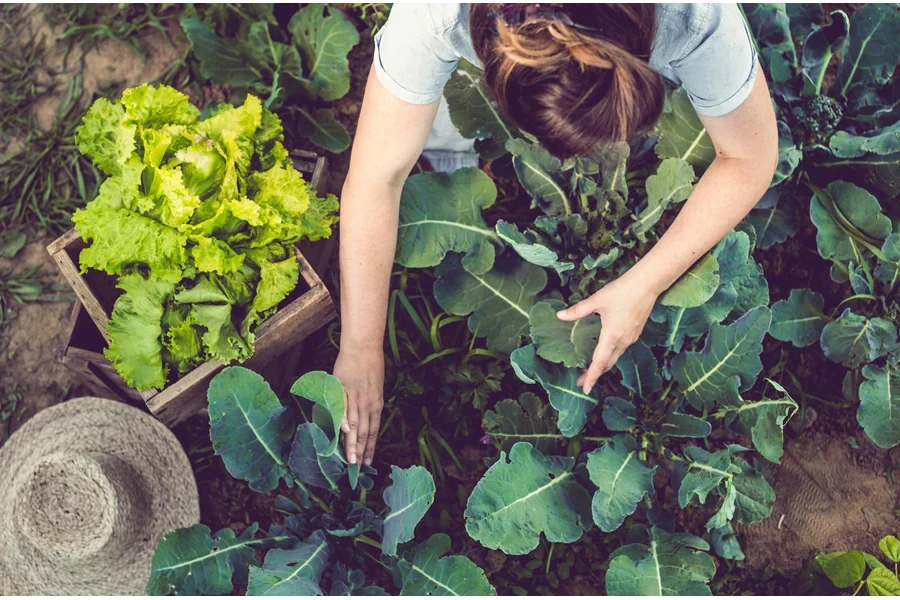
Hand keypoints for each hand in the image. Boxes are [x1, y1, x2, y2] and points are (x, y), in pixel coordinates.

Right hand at [333, 344, 384, 465]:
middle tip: (357, 468)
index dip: (371, 447)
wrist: (363, 347)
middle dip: (361, 452)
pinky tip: (342, 433)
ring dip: (352, 443)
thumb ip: (371, 403)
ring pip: (354, 424)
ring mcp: (356, 397)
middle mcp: (368, 404)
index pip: (374, 431)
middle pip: (364, 432)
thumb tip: (366, 419)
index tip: (368, 462)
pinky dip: (343, 420)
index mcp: (376, 404)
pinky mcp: (344, 389)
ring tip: (349, 460)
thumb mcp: (375, 387)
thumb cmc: (370, 365)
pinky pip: (342, 408)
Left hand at [556, 272, 659, 393]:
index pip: (599, 363)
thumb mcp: (597, 300)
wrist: (647, 284)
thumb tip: (560, 316)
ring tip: (591, 369)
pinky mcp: (636, 332)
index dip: (591, 377)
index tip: (585, 388)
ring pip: (615, 357)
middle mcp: (623, 341)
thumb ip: (578, 310)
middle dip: (595, 374)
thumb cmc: (622, 291)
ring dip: (603, 364)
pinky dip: (612, 355)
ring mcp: (631, 337)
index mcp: (611, 336)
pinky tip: (606, 351)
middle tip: (582, 381)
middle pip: (607, 363)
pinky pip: (622, 349)